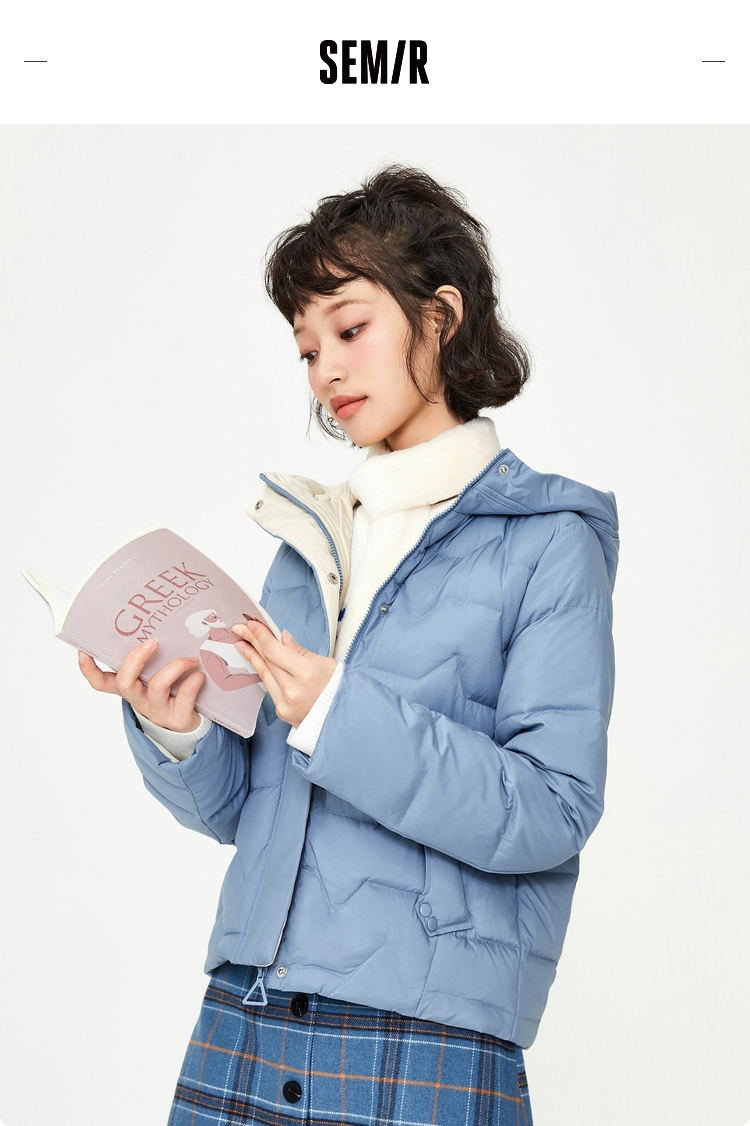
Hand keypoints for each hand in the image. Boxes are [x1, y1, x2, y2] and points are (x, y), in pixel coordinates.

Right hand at [78, 639, 205, 731]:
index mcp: (129, 688)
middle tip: (153, 641)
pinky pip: (184, 697)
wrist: (191, 725)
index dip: (89, 669)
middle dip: (136, 659)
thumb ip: (154, 656)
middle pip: (125, 682)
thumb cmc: (173, 692)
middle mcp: (139, 699)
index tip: (83, 651)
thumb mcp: (157, 674)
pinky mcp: (177, 719)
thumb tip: (162, 621)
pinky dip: (193, 682)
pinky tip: (200, 675)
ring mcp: (157, 710)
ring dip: (175, 666)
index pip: (100, 682)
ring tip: (190, 659)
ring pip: (156, 686)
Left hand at [231, 621, 336, 727]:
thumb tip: (283, 637)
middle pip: (267, 661)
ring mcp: (286, 703)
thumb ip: (300, 651)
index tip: (251, 625)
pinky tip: (259, 664)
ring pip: (265, 674)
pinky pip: (270, 688)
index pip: (275, 650)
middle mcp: (293, 690)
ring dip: (253, 657)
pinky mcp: (282, 712)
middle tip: (240, 630)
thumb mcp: (327, 664)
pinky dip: (265, 673)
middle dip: (252, 642)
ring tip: (242, 644)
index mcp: (308, 674)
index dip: (260, 636)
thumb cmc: (340, 690)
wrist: (346, 718)